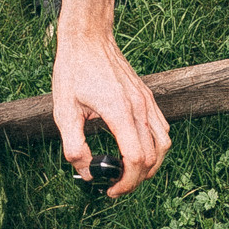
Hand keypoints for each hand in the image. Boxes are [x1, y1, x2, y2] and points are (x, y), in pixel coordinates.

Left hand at [51, 27, 168, 199]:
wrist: (88, 38)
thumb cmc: (74, 70)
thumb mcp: (64, 112)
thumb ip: (74, 146)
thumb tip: (88, 170)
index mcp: (119, 111)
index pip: (137, 158)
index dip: (127, 182)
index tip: (110, 189)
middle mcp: (139, 106)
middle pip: (154, 156)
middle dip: (137, 178)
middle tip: (116, 185)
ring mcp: (147, 100)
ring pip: (164, 142)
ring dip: (151, 163)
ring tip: (129, 171)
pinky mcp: (147, 95)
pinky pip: (161, 127)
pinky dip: (155, 145)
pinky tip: (135, 148)